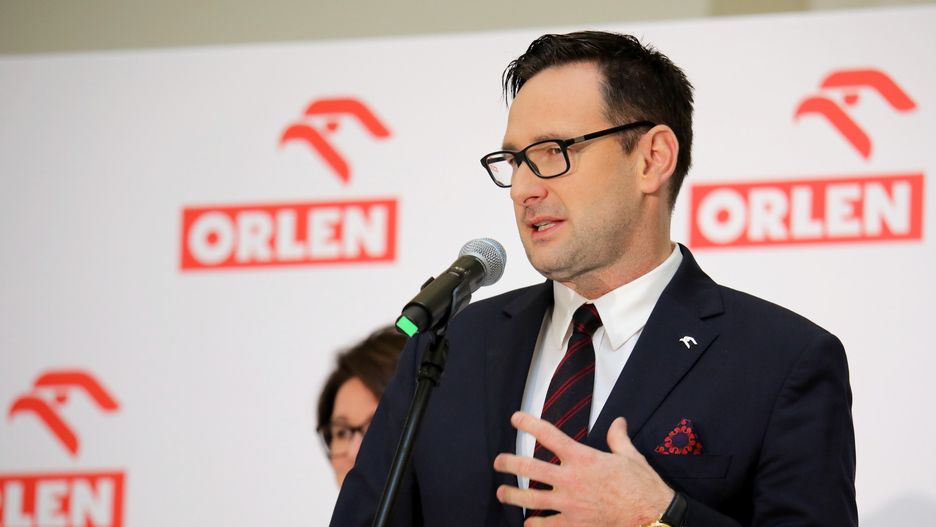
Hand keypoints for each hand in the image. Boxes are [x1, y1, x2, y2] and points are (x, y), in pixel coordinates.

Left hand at [493, 412, 673, 525]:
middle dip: (509, 463)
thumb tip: (618, 422)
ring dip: (512, 494)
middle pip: (529, 468)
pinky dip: (534, 524)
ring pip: (530, 498)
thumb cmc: (642, 485)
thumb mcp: (630, 456)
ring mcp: (569, 503)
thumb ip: (618, 438)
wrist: (650, 517)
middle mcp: (570, 479)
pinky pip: (546, 525)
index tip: (515, 418)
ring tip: (502, 492)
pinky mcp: (573, 524)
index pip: (549, 435)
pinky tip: (528, 523)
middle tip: (499, 462)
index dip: (528, 424)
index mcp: (582, 458)